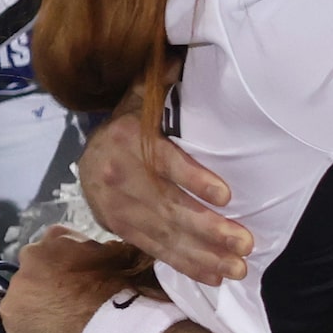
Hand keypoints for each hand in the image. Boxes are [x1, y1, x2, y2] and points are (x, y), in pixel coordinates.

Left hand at [0, 229, 157, 332]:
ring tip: (59, 321)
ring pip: (24, 295)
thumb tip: (105, 252)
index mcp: (56, 237)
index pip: (56, 245)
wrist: (107, 324)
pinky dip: (30, 327)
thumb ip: (101, 250)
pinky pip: (18, 321)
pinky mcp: (9, 315)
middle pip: (35, 269)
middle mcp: (30, 255)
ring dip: (37, 304)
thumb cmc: (117, 287)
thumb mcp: (117, 255)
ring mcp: (16, 286)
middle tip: (66, 301)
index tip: (77, 278)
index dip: (66, 264)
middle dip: (46, 282)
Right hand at [78, 100, 248, 285]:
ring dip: (205, 255)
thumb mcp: (137, 99)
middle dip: (210, 229)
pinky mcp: (126, 231)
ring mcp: (123, 210)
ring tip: (238, 268)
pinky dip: (188, 266)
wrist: (87, 162)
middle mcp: (124, 179)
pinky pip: (159, 251)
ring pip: (167, 236)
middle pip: (171, 208)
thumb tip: (180, 56)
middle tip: (245, 242)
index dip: (194, 180)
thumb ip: (158, 82)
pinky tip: (216, 276)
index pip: (166, 163)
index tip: (224, 195)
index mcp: (130, 141)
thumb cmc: (127, 128)